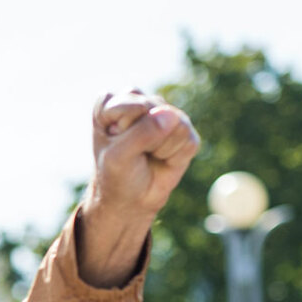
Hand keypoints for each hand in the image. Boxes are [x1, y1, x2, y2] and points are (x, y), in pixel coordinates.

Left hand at [87, 90, 198, 219]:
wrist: (132, 199)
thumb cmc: (117, 174)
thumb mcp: (119, 156)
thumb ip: (142, 133)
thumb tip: (173, 116)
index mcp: (113, 103)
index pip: (126, 104)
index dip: (122, 130)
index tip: (114, 146)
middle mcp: (140, 102)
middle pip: (152, 109)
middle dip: (143, 139)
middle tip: (134, 154)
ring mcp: (165, 114)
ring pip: (175, 123)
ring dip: (160, 149)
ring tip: (149, 156)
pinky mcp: (184, 130)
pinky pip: (188, 141)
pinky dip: (175, 158)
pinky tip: (164, 160)